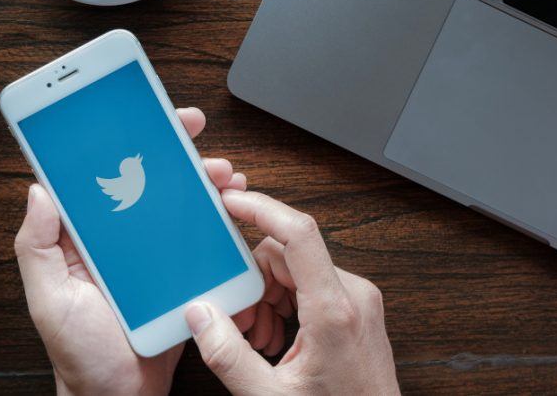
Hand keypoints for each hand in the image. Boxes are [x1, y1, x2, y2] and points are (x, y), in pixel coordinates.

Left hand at [15, 108, 247, 395]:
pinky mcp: (179, 271)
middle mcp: (120, 237)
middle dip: (172, 149)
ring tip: (222, 173)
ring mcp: (152, 252)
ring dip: (201, 179)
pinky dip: (218, 217)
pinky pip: (200, 237)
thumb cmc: (81, 354)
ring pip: (178, 202)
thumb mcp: (49, 300)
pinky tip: (231, 208)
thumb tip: (39, 190)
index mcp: (86, 236)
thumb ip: (36, 247)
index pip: (102, 174)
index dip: (121, 140)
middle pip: (147, 179)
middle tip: (192, 131)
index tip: (140, 115)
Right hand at [184, 190, 399, 395]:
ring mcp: (357, 299)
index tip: (231, 201)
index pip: (298, 233)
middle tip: (239, 320)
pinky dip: (284, 302)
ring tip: (259, 337)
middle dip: (252, 281)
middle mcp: (352, 294)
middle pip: (286, 255)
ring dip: (267, 295)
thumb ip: (228, 356)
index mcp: (334, 310)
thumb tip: (199, 315)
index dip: (261, 208)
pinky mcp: (355, 306)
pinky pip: (308, 284)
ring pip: (294, 268)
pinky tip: (276, 335)